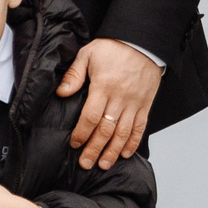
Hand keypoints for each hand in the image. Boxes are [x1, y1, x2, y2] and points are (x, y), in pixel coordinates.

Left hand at [57, 37, 161, 170]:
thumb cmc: (112, 48)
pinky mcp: (145, 105)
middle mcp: (120, 98)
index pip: (91, 117)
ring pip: (124, 133)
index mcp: (104, 87)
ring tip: (103, 164)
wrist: (142, 42)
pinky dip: (133, 142)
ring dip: (113, 151)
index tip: (75, 144)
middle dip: (95, 149)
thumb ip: (74, 75)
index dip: (82, 133)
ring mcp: (134, 103)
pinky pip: (140, 127)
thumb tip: (62, 93)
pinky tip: (125, 153)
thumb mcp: (88, 54)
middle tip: (86, 163)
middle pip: (106, 130)